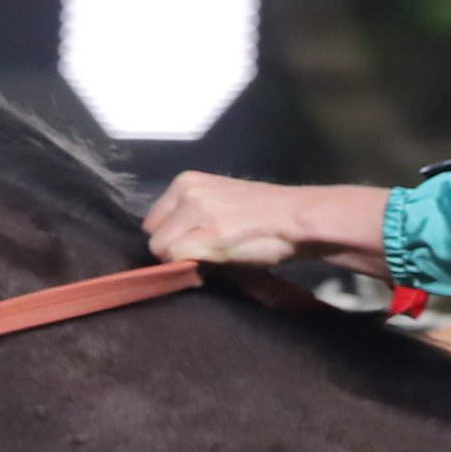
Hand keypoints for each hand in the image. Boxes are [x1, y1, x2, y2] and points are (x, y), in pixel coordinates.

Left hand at [142, 174, 389, 270]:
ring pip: (162, 251)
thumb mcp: (219, 203)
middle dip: (175, 251)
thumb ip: (192, 218)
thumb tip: (170, 247)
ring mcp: (197, 213)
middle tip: (207, 255)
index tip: (196, 245)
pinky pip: (178, 260)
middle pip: (154, 237)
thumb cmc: (264, 215)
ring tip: (215, 259)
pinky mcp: (208, 236)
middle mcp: (188, 192)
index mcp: (187, 181)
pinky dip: (192, 270)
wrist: (297, 219)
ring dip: (184, 262)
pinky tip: (217, 265)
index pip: (153, 222)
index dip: (172, 239)